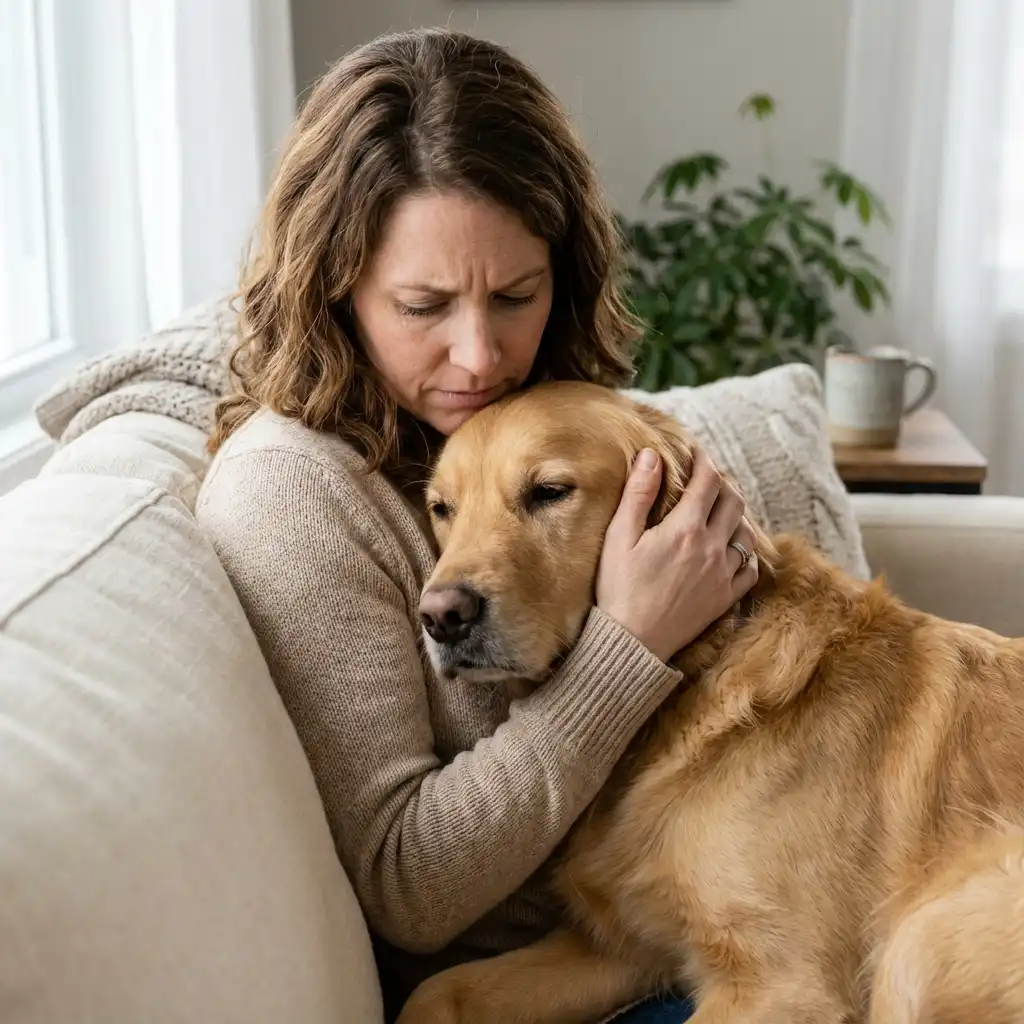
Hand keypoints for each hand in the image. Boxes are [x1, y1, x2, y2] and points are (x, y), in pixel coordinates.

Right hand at [596, 447, 758, 662]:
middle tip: (708, 480)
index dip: (705, 462)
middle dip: (723, 484)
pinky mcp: (725, 598)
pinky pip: (750, 569)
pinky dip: (744, 553)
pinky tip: (731, 551)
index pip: (708, 482)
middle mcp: (712, 548)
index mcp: (686, 528)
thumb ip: (638, 493)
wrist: (632, 641)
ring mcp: (723, 574)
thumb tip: (651, 456)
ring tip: (721, 512)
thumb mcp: (619, 537)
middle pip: (734, 502)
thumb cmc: (618, 588)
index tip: (697, 454)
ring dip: (736, 517)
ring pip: (746, 533)